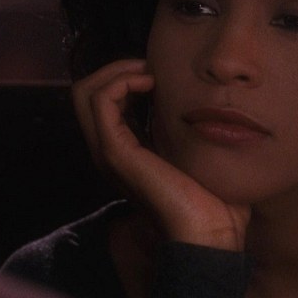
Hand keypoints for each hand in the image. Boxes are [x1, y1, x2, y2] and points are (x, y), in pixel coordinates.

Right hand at [73, 59, 250, 250]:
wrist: (210, 230)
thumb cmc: (213, 195)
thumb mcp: (196, 149)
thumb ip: (188, 125)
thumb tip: (204, 98)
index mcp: (125, 148)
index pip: (102, 99)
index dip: (124, 75)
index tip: (158, 73)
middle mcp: (109, 149)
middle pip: (85, 92)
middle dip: (116, 67)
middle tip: (150, 68)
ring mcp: (108, 151)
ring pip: (84, 91)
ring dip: (117, 70)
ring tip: (149, 73)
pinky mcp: (115, 152)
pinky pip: (99, 100)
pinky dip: (121, 80)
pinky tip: (151, 82)